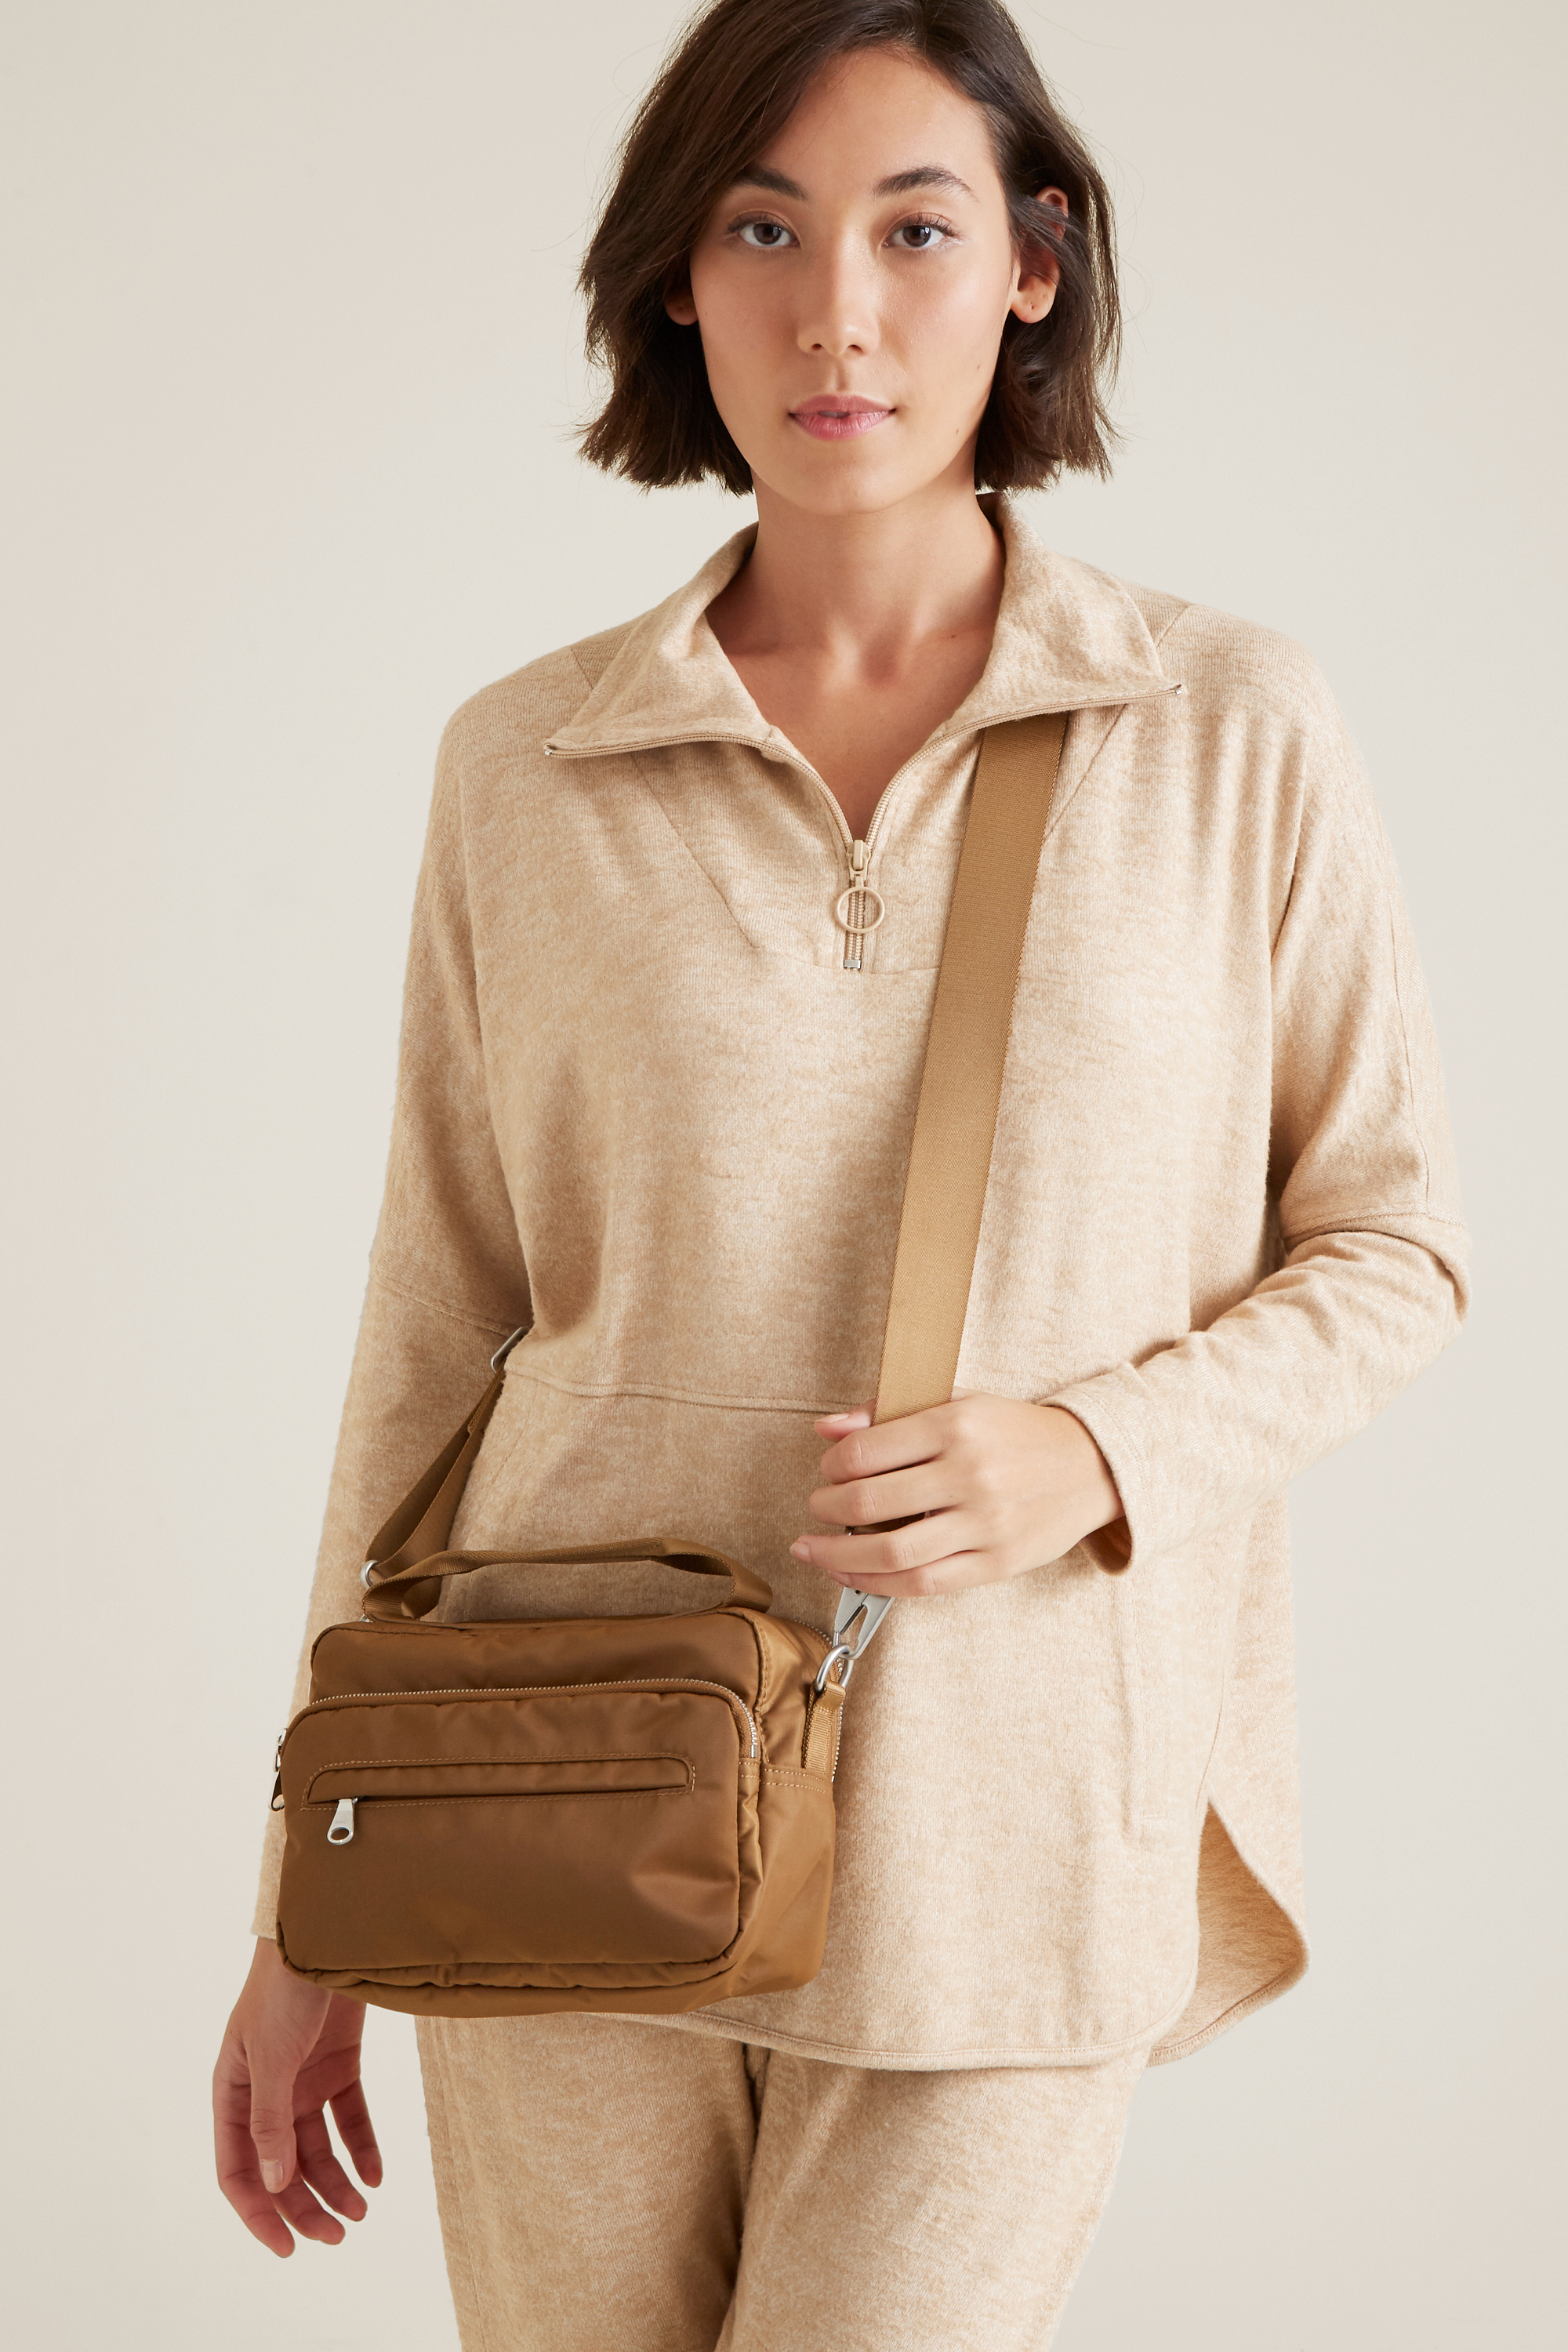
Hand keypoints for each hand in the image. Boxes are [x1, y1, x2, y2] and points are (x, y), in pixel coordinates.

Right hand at [213, 1936, 382, 2255]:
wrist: (328, 1932)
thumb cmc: (284, 1988)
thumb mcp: (272, 2058)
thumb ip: (270, 2120)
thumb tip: (274, 2183)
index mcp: (233, 2092)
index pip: (237, 2169)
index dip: (259, 2213)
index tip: (288, 2248)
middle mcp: (266, 2092)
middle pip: (282, 2166)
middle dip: (306, 2206)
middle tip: (339, 2236)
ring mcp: (303, 2078)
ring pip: (317, 2148)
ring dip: (337, 2182)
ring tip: (362, 2212)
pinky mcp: (338, 2062)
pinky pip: (349, 2116)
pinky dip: (362, 2146)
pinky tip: (377, 2174)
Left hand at [791, 1393, 1123, 1596]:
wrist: (1092, 1466)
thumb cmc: (1016, 1432)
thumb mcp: (959, 1401)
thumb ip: (889, 1411)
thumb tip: (825, 1430)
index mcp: (955, 1426)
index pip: (865, 1452)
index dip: (832, 1466)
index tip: (828, 1470)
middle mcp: (969, 1474)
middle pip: (869, 1503)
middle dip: (826, 1509)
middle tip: (817, 1507)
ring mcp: (984, 1524)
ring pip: (890, 1553)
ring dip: (837, 1555)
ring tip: (813, 1548)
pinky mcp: (995, 1563)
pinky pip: (922, 1583)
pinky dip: (877, 1583)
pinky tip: (852, 1574)